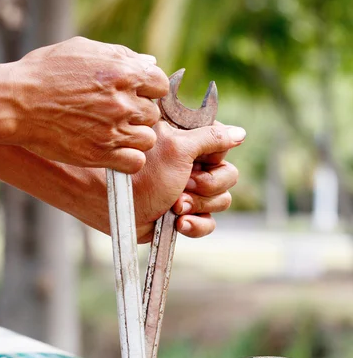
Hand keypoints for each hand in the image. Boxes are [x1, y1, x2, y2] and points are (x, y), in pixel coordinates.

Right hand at [7, 37, 168, 172]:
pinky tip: (114, 151)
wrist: (16, 103)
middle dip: (139, 113)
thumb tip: (149, 64)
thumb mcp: (83, 50)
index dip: (149, 89)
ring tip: (115, 133)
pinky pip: (136, 161)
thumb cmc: (45, 72)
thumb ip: (121, 56)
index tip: (136, 94)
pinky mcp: (101, 154)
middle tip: (117, 114)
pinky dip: (129, 159)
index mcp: (123, 72)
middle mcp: (122, 102)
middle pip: (153, 113)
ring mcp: (113, 130)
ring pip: (148, 139)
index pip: (160, 84)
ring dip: (136, 137)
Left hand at [132, 120, 244, 242]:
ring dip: (199, 204)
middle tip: (184, 185)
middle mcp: (191, 164)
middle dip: (207, 185)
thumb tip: (239, 133)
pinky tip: (179, 223)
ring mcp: (188, 190)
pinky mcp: (185, 214)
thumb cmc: (139, 175)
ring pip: (221, 199)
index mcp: (188, 141)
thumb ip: (210, 138)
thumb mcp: (177, 149)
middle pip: (228, 174)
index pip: (222, 143)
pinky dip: (197, 224)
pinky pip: (209, 222)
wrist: (116, 209)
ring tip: (175, 205)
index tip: (198, 160)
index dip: (215, 156)